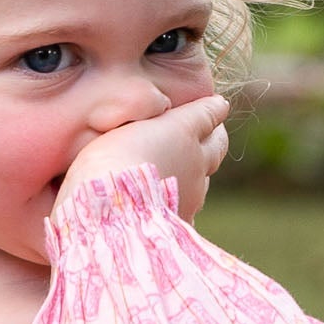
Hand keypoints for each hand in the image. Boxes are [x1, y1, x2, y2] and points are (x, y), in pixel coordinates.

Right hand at [55, 93, 230, 223]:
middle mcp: (196, 160)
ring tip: (183, 170)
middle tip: (211, 134)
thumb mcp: (119, 125)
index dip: (212, 108)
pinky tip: (168, 206)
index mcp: (182, 129)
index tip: (216, 105)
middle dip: (215, 137)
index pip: (209, 113)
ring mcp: (193, 192)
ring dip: (196, 172)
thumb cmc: (106, 161)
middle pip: (217, 145)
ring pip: (204, 179)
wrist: (110, 209)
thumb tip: (158, 109)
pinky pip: (188, 208)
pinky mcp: (182, 218)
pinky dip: (181, 203)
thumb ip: (144, 116)